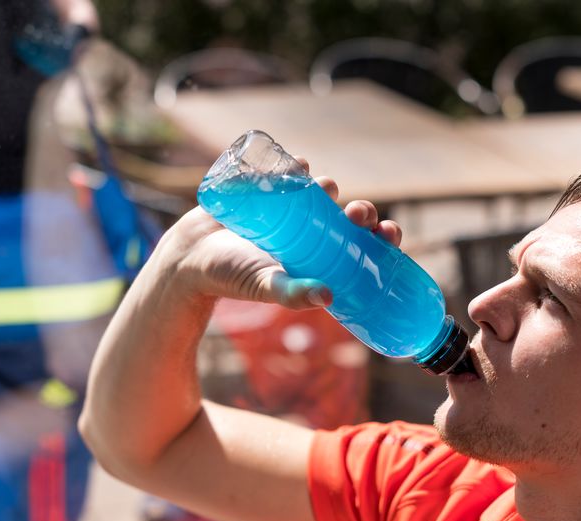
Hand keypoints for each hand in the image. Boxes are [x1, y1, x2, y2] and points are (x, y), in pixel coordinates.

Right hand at [167, 163, 402, 309]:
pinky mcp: (265, 189)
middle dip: (360, 212)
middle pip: (346, 217)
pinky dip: (296, 166)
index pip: (360, 247)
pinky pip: (287, 173)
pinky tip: (300, 164)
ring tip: (327, 188)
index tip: (389, 232)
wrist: (191, 255)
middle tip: (358, 213)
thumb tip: (327, 297)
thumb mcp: (264, 286)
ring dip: (330, 187)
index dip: (379, 237)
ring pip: (321, 193)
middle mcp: (309, 232)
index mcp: (318, 258)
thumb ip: (291, 294)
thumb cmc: (232, 277)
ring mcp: (289, 209)